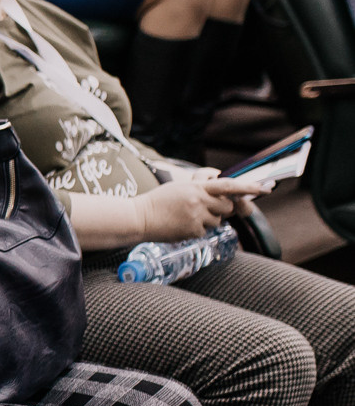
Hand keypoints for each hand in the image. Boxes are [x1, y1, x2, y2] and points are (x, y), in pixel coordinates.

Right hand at [133, 178, 265, 240]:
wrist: (139, 218)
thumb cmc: (159, 201)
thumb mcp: (179, 185)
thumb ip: (201, 181)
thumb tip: (218, 173)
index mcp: (196, 188)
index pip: (229, 185)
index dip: (249, 187)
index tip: (266, 188)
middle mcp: (199, 201)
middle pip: (227, 207)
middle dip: (223, 208)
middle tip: (206, 208)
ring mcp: (197, 217)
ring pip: (218, 220)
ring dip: (209, 219)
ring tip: (187, 217)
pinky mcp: (193, 231)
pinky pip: (206, 230)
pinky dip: (198, 229)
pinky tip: (182, 225)